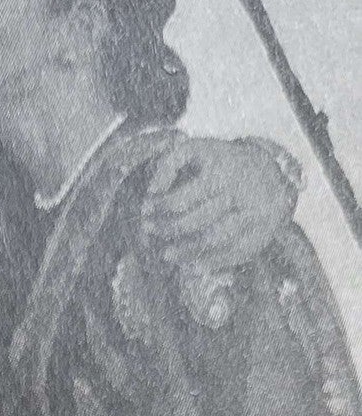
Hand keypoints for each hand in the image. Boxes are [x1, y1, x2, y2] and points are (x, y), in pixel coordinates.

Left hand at [142, 136, 298, 270]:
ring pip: (212, 240)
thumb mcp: (199, 150)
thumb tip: (152, 191)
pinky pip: (231, 254)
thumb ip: (171, 162)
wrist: (270, 173)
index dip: (159, 209)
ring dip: (185, 252)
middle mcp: (241, 191)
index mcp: (223, 169)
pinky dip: (207, 263)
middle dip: (168, 230)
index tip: (145, 211)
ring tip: (166, 254)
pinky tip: (190, 266)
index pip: (181, 199)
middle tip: (151, 232)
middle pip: (195, 222)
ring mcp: (253, 213)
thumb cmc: (222, 163)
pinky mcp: (261, 232)